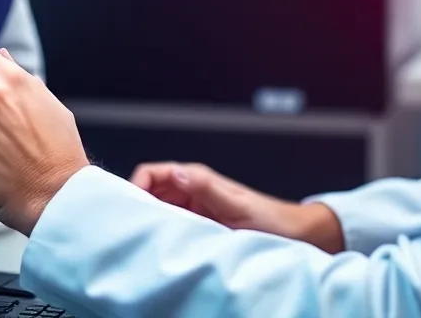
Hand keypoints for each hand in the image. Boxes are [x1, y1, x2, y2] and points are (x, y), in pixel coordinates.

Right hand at [130, 162, 344, 252]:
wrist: (292, 235)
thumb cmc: (270, 218)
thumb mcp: (237, 205)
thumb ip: (207, 189)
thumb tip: (177, 173)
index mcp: (196, 178)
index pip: (153, 173)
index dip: (135, 185)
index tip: (129, 206)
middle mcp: (191, 191)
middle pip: (149, 192)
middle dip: (136, 205)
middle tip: (128, 227)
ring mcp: (192, 210)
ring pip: (156, 210)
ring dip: (148, 221)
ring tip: (141, 240)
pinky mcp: (197, 227)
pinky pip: (169, 227)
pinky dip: (160, 235)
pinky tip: (159, 248)